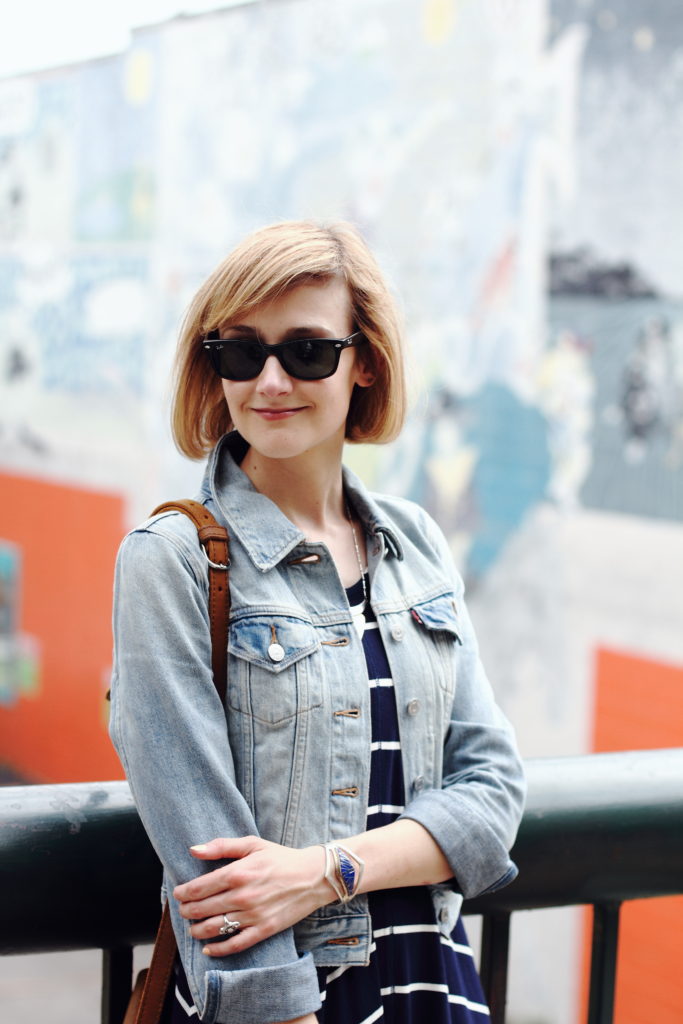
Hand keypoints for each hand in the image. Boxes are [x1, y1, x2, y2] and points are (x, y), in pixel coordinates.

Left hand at [173, 835, 331, 956]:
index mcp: (238, 873)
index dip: (183, 893)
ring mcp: (253, 915)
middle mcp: (243, 896)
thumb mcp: (252, 844)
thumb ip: (221, 846)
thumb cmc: (281, 858)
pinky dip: (219, 950)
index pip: (199, 887)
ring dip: (197, 930)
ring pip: (215, 928)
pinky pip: (236, 944)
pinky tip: (208, 949)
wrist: (313, 876)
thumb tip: (193, 850)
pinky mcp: (264, 930)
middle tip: (183, 910)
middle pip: (202, 909)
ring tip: (193, 928)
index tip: (178, 893)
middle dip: (187, 911)